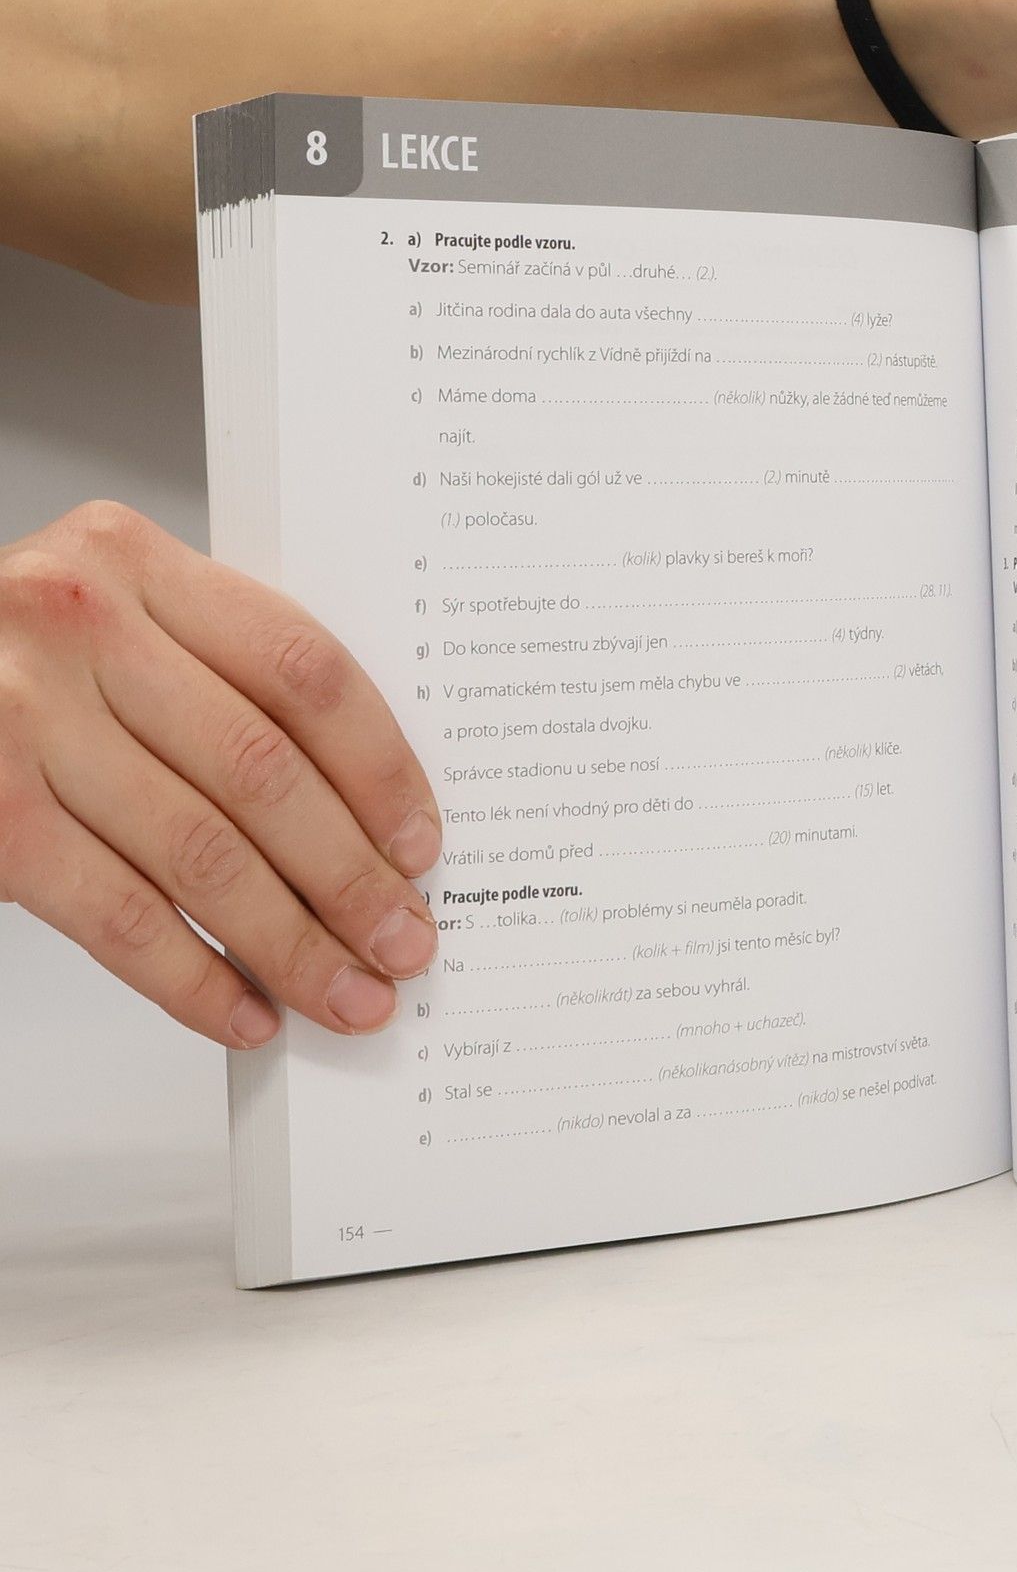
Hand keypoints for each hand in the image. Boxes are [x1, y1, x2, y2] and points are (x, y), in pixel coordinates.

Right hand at [0, 503, 439, 1047]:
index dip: (379, 770)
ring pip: (200, 853)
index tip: (421, 846)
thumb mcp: (112, 625)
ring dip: (289, 943)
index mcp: (134, 559)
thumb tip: (363, 815)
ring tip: (348, 995)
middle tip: (404, 942)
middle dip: (349, 878)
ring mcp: (21, 717)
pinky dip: (191, 978)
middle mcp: (76, 622)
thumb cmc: (14, 662)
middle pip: (262, 771)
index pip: (302, 670)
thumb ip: (218, 678)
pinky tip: (245, 1011)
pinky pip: (116, 913)